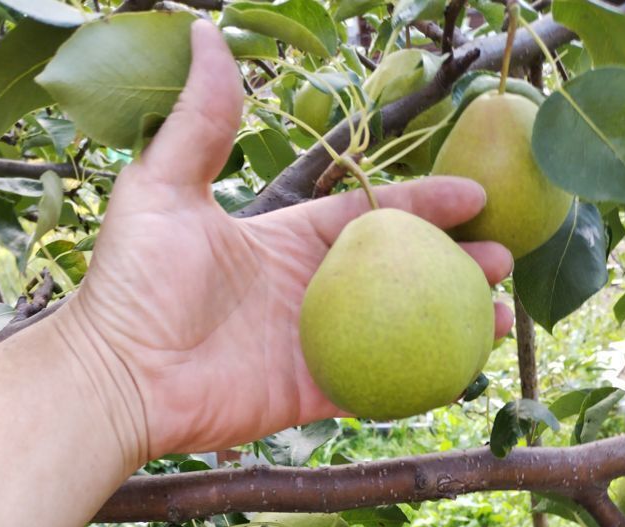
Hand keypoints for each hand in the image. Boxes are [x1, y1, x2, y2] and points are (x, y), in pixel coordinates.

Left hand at [71, 21, 512, 457]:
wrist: (119, 377)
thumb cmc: (137, 284)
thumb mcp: (165, 190)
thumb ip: (200, 122)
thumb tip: (207, 33)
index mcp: (286, 241)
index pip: (369, 216)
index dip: (422, 204)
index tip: (473, 194)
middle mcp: (308, 290)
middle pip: (398, 273)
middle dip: (453, 262)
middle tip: (504, 257)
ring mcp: (315, 344)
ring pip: (399, 330)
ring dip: (452, 322)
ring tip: (502, 314)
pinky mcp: (314, 392)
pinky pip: (378, 385)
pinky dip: (421, 379)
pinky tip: (465, 369)